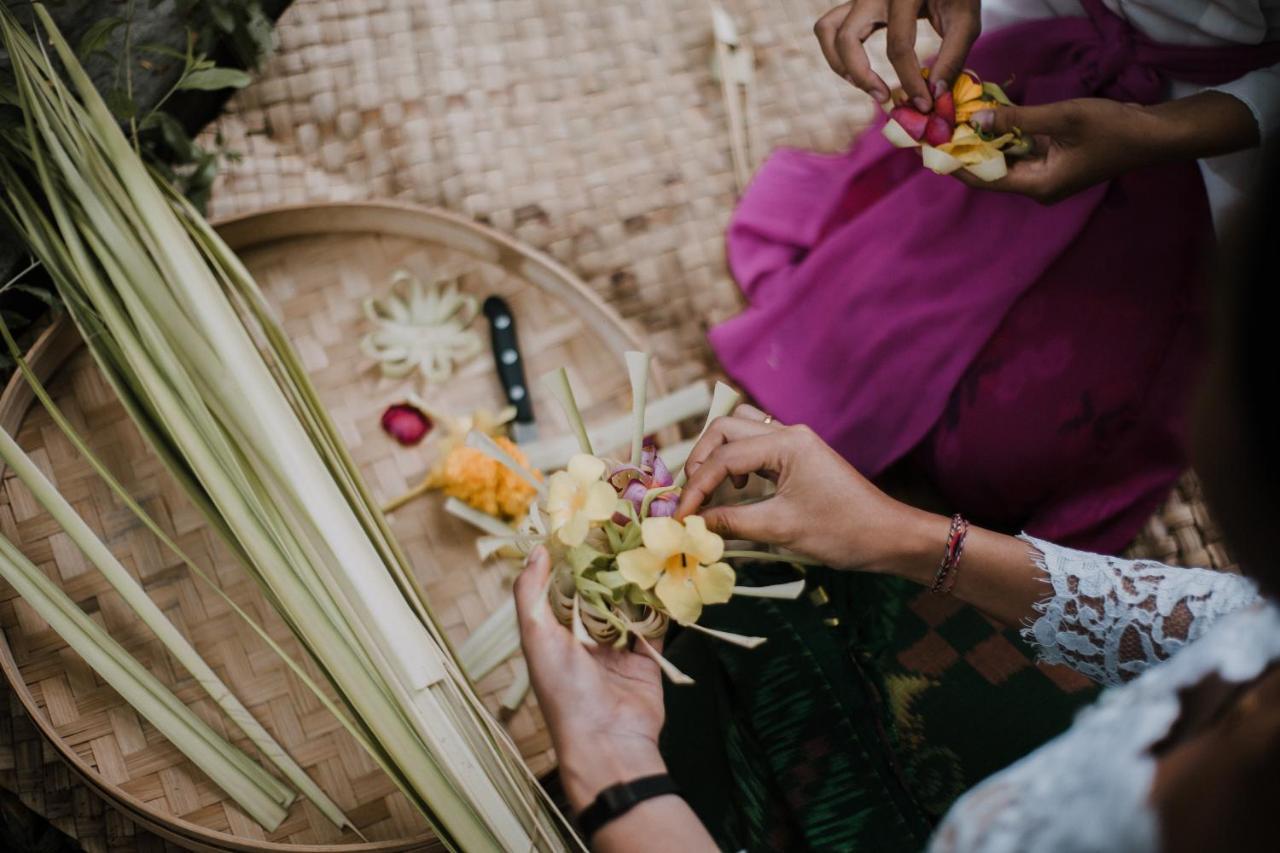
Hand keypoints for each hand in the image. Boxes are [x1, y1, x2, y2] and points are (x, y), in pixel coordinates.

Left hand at [515, 547, 667, 810]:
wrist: (609, 742)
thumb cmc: (565, 693)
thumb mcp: (537, 638)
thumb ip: (531, 594)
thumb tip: (537, 550)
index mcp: (555, 629)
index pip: (563, 581)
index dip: (573, 552)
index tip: (587, 518)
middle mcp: (586, 634)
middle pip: (600, 586)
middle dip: (612, 558)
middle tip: (628, 521)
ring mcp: (619, 643)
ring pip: (630, 599)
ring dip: (640, 574)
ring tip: (653, 538)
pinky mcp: (648, 655)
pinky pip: (657, 621)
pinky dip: (664, 600)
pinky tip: (671, 572)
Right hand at [675, 406, 939, 576]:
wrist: (889, 536)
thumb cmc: (842, 532)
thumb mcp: (781, 529)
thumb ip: (731, 522)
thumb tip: (692, 525)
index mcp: (786, 443)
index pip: (724, 457)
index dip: (696, 486)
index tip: (679, 515)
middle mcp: (788, 433)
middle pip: (726, 428)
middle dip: (700, 460)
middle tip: (689, 496)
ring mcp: (795, 441)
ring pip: (740, 430)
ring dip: (717, 454)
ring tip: (708, 489)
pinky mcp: (799, 455)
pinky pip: (756, 444)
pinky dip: (736, 460)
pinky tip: (736, 487)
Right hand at [815, 0, 981, 108]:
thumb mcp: (966, 20)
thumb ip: (953, 56)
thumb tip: (934, 94)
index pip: (898, 45)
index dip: (910, 81)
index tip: (923, 104)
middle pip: (846, 38)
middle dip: (861, 75)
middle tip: (884, 97)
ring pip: (826, 30)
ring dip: (839, 64)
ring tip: (864, 84)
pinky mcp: (855, 4)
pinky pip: (830, 27)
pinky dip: (838, 53)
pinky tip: (859, 71)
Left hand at [957, 99, 1163, 203]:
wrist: (1152, 135)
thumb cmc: (1112, 129)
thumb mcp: (1062, 118)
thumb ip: (1018, 120)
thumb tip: (976, 121)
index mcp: (1038, 185)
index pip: (984, 180)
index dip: (956, 165)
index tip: (932, 149)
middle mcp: (1038, 187)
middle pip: (990, 172)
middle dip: (966, 152)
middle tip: (940, 131)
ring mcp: (1046, 176)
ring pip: (1004, 161)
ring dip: (984, 143)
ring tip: (957, 123)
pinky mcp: (1053, 163)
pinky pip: (1020, 152)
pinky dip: (1005, 138)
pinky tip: (989, 120)